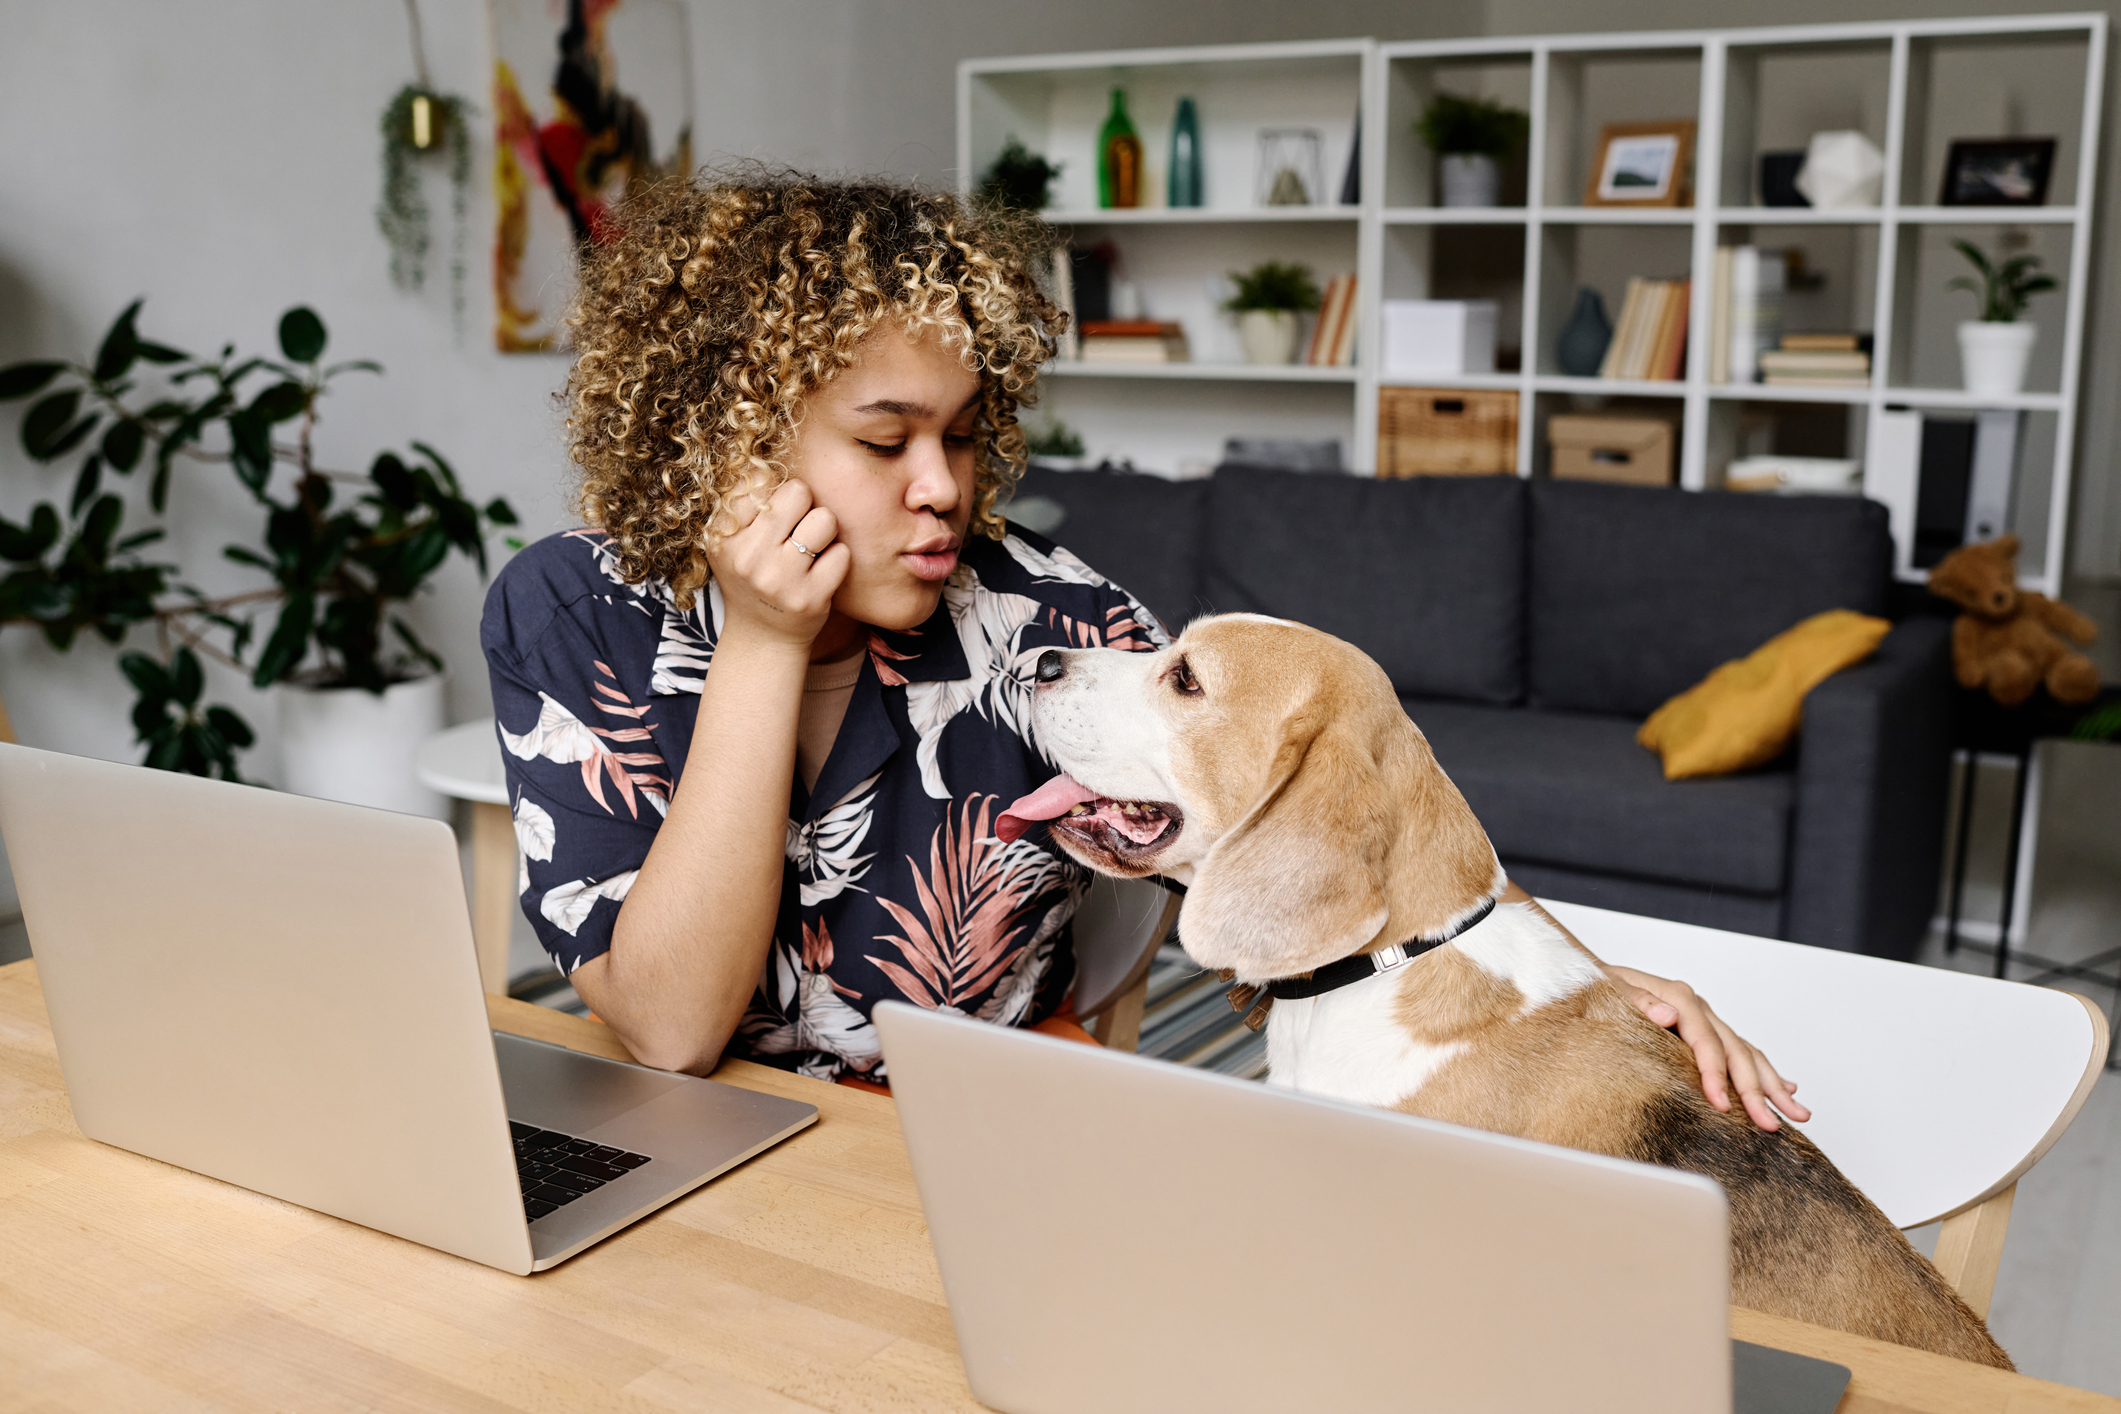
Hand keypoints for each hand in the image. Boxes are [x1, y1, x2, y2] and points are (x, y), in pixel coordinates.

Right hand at [706, 478, 851, 649]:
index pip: (760, 479)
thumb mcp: (732, 541)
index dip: (776, 492)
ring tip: (810, 550)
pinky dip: (837, 560)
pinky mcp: (810, 598)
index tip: (774, 514)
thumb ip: (744, 501)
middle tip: (797, 530)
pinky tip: (820, 574)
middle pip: (799, 492)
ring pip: (825, 519)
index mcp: (724, 536)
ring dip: (825, 532)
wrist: (762, 638)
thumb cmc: (752, 577)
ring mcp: (780, 579)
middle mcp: (748, 557)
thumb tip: (763, 461)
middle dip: (805, 506)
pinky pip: (842, 553)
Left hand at [1608, 965, 1810, 1130]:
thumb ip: (1638, 1002)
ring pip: (1747, 1054)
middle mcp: (1697, 1008)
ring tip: (1797, 1113)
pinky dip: (1766, 1071)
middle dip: (1756, 1091)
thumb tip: (1669, 1014)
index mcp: (1677, 996)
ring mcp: (1705, 1019)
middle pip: (1735, 1052)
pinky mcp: (1705, 1030)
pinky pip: (1742, 1052)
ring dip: (1774, 1085)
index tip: (1723, 1106)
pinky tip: (1786, 1087)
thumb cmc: (1596, 986)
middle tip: (1769, 1125)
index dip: (1716, 1075)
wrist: (1590, 976)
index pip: (1705, 1041)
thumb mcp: (1608, 990)